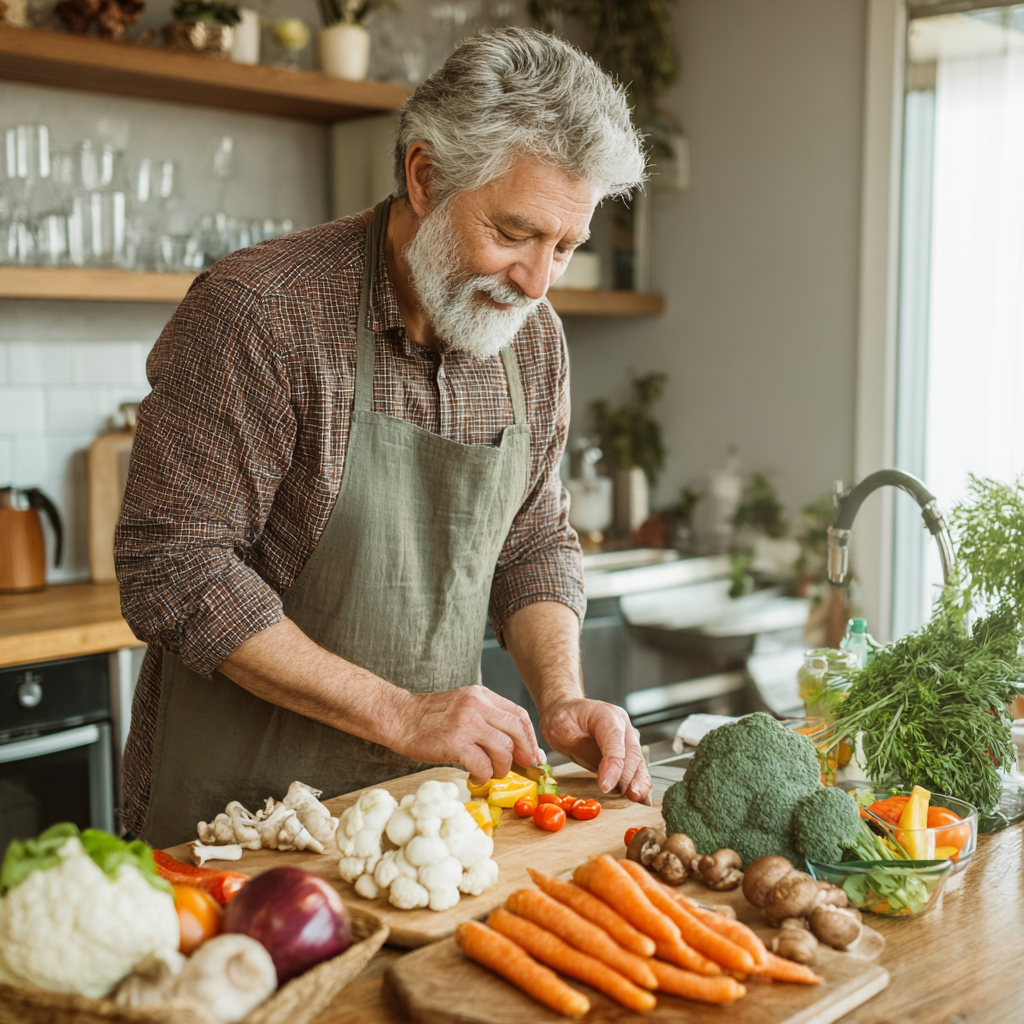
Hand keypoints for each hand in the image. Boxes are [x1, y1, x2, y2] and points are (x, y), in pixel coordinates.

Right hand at [387, 685, 543, 785]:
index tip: (532, 755)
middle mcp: (477, 706)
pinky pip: (483, 765)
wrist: (400, 718)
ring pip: (503, 750)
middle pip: (516, 732)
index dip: (530, 738)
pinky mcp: (455, 743)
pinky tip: (474, 777)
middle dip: (523, 754)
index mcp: (481, 695)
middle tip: (520, 768)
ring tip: (489, 773)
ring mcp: (466, 723)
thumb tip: (518, 747)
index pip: (519, 715)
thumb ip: (489, 721)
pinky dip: (483, 776)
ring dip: (500, 768)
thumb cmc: (432, 718)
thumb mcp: (464, 707)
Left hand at [539, 698, 651, 802]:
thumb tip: (601, 773)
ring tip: (637, 802)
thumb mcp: (562, 729)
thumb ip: (582, 748)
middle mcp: (622, 725)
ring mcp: (627, 738)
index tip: (606, 786)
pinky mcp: (626, 752)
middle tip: (626, 799)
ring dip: (639, 784)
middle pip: (632, 755)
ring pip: (638, 763)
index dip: (614, 766)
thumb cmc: (563, 719)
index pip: (615, 743)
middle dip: (630, 779)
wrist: (566, 712)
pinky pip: (636, 768)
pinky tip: (642, 799)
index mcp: (607, 715)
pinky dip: (639, 783)